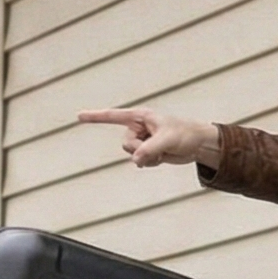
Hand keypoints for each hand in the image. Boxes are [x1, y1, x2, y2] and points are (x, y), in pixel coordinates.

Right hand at [78, 108, 216, 167]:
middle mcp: (139, 127)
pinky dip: (151, 162)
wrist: (199, 144)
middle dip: (140, 149)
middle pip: (125, 143)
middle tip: (158, 147)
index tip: (78, 116)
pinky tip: (162, 157)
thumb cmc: (186, 134)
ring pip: (131, 154)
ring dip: (147, 157)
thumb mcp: (168, 140)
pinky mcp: (147, 151)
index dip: (95, 117)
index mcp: (140, 116)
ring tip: (162, 152)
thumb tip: (135, 160)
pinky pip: (140, 161)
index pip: (113, 116)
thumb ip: (150, 149)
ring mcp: (142, 139)